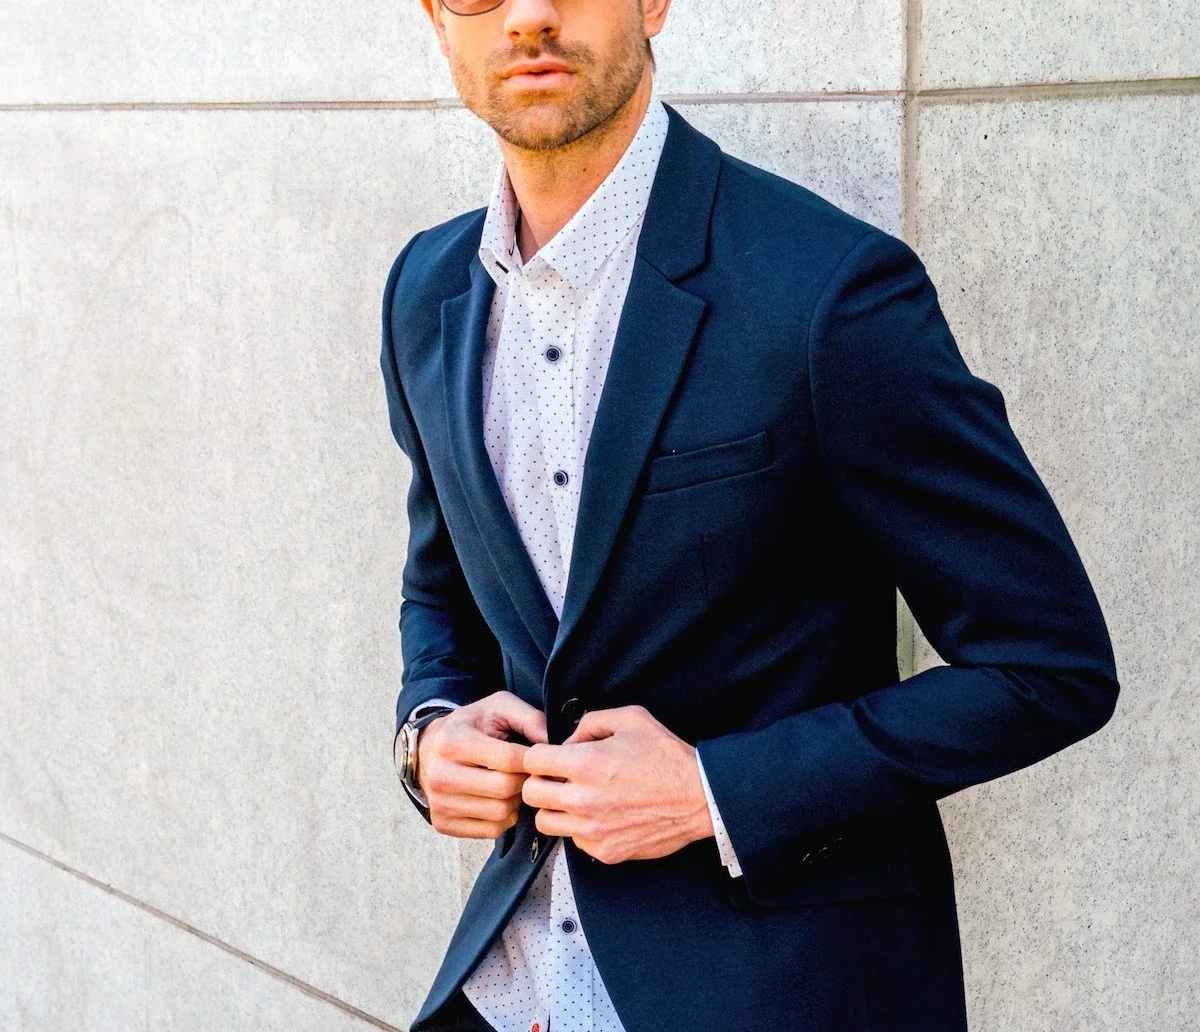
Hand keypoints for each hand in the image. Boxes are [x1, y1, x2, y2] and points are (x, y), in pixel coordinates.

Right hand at [418, 691, 547, 839]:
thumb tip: (552, 742)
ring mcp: (440, 803)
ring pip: (500, 813)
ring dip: (514, 800)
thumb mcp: (497, 707)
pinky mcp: (443, 823)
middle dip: (523, 781)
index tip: (535, 757)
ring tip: (509, 784)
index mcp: (455, 742)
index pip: (509, 760)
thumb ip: (529, 718)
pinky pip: (491, 830)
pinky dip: (503, 817)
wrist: (428, 748)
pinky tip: (497, 799)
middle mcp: (441, 775)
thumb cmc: (470, 726)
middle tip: (523, 772)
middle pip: (505, 790)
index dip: (531, 760)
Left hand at [521, 705, 713, 863]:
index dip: (539, 755)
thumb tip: (569, 740)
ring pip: (545, 822)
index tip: (551, 757)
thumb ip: (591, 722)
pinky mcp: (604, 851)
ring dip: (555, 808)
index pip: (531, 761)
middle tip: (559, 778)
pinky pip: (573, 841)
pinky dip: (580, 829)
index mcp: (585, 763)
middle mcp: (583, 799)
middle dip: (541, 781)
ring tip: (575, 798)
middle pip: (530, 793)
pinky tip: (599, 815)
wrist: (699, 797)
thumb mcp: (630, 718)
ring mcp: (592, 829)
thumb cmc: (667, 757)